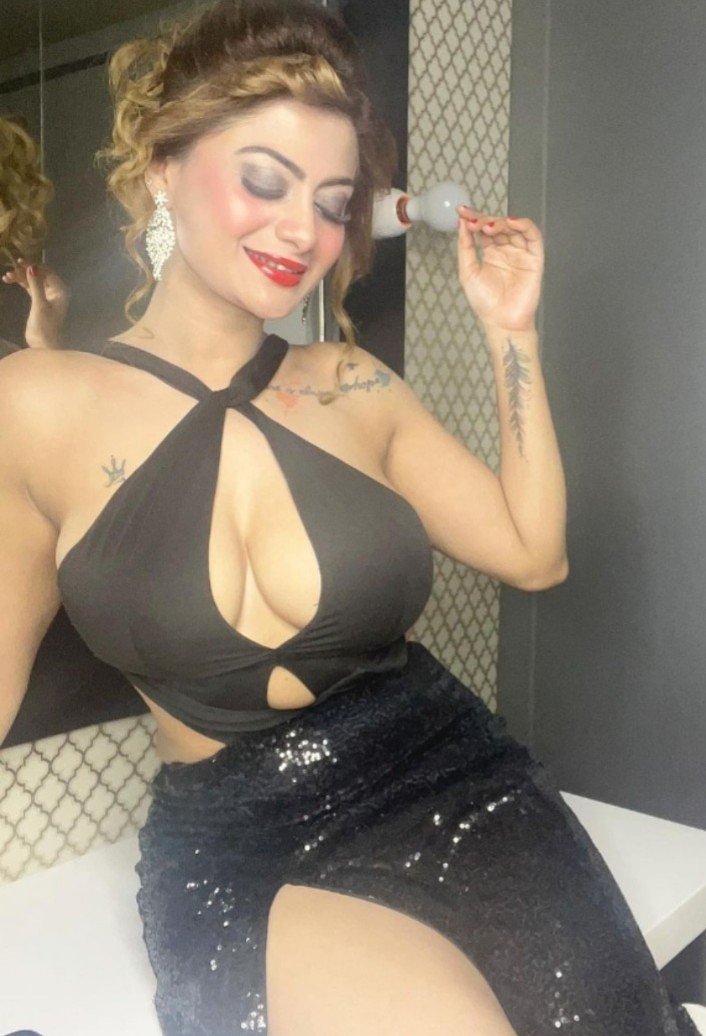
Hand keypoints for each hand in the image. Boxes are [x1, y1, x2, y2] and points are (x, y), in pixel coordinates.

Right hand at [1, 258, 69, 348]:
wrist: (43, 345)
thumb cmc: (45, 326)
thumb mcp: (40, 304)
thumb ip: (36, 285)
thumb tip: (31, 267)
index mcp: (60, 290)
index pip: (47, 271)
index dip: (34, 265)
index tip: (19, 262)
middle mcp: (56, 291)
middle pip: (39, 274)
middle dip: (25, 271)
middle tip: (11, 268)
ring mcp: (47, 295)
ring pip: (33, 280)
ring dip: (21, 277)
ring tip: (7, 276)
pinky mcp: (39, 301)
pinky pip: (30, 287)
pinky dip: (21, 283)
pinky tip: (9, 280)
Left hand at [455, 206, 543, 332]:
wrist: (501, 321)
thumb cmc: (485, 302)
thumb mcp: (467, 272)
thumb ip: (465, 247)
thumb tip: (461, 223)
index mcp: (491, 252)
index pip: (483, 229)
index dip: (473, 218)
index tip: (461, 211)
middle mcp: (506, 250)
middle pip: (498, 225)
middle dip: (484, 220)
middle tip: (473, 221)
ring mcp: (520, 253)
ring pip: (514, 227)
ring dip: (501, 222)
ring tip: (487, 226)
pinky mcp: (534, 258)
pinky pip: (532, 236)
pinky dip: (523, 225)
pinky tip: (510, 222)